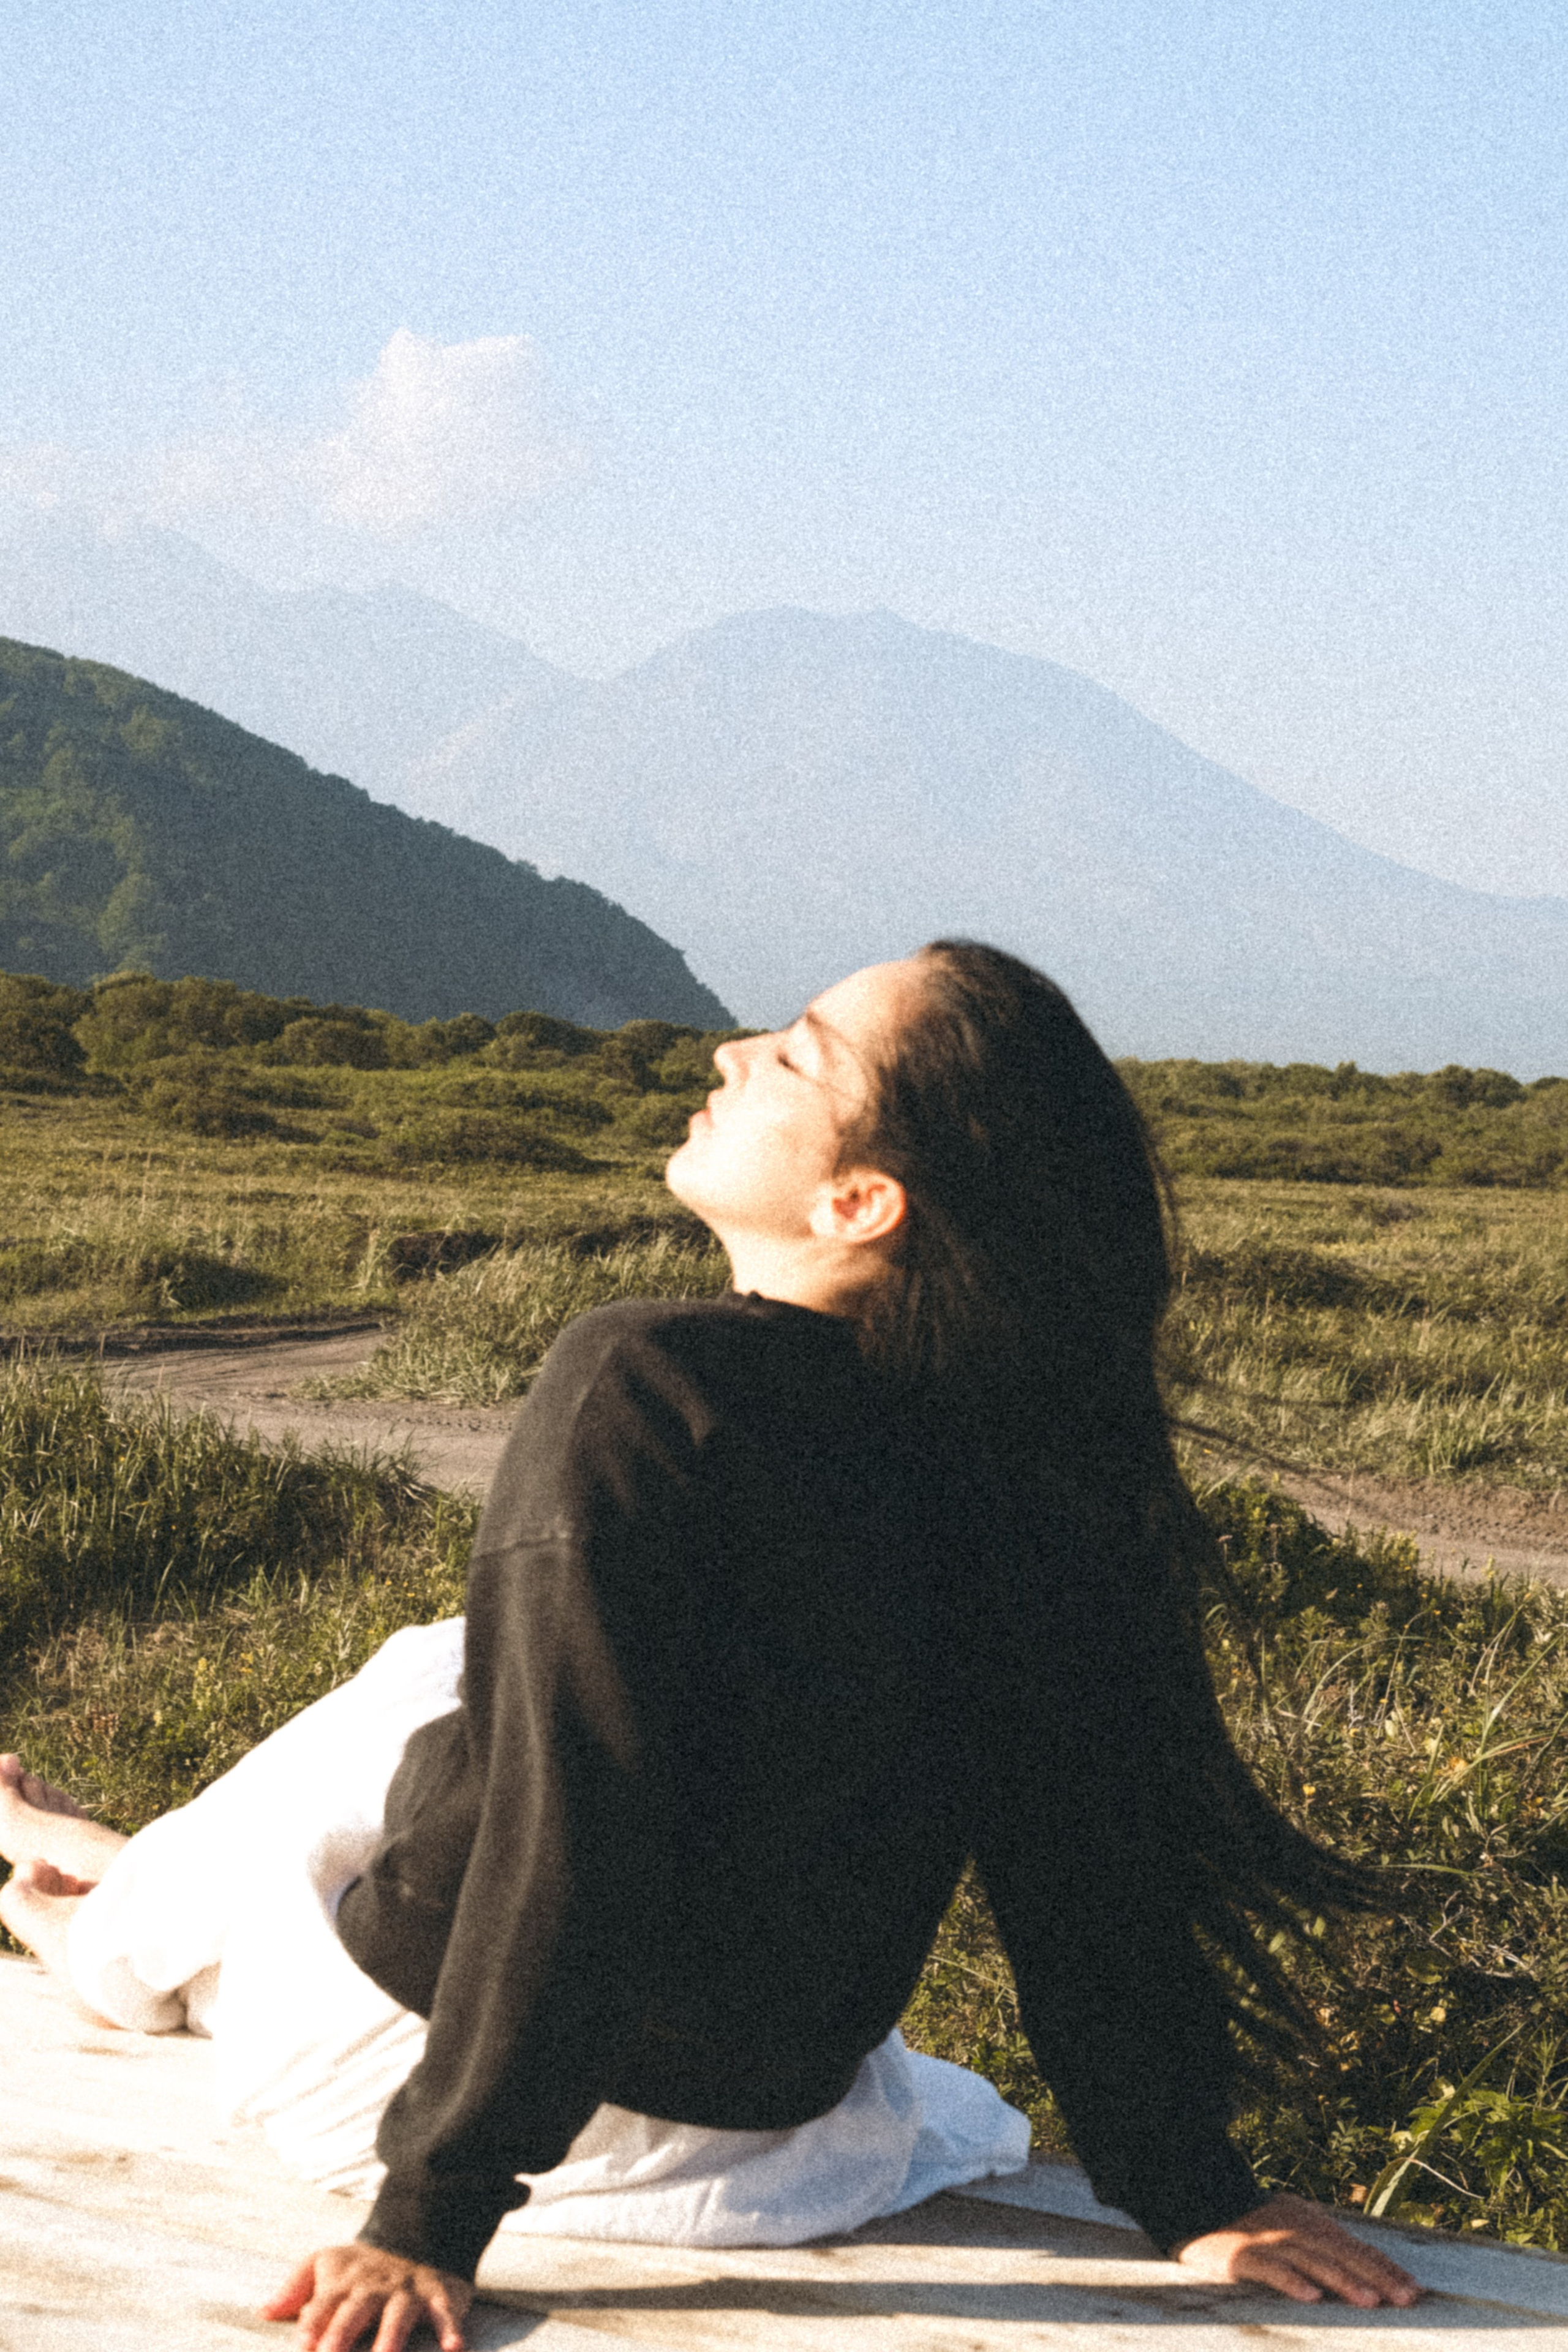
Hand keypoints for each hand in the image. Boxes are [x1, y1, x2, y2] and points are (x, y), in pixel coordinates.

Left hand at [263, 2243, 472, 2351]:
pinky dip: (451, 2329)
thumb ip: (295, 2288)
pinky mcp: (439, 2295)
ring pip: (398, 2314)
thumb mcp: (326, 2263)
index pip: (322, 2305)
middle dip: (341, 2334)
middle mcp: (374, 2287)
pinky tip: (454, 2350)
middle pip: (355, 2311)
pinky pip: (446, 2312)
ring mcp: (407, 2291)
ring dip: (391, 2337)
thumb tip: (262, 2312)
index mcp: (344, 2282)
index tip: (302, 2348)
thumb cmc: (362, 2264)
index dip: (311, 2326)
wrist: (418, 2230)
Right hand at [1174, 2192, 1420, 2306]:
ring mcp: (1270, 2242)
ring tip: (1370, 2300)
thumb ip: (1324, 2249)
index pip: (1357, 2248)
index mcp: (1311, 2223)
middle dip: (1377, 2276)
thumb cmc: (1252, 2228)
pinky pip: (1271, 2271)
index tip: (1415, 2289)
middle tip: (1406, 2298)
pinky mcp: (1243, 2257)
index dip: (1387, 2268)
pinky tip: (1310, 2297)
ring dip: (1343, 2280)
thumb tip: (1367, 2277)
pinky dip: (1292, 2282)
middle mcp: (1295, 2230)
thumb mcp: (1293, 2229)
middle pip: (1343, 2254)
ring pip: (1313, 2261)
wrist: (1198, 2207)